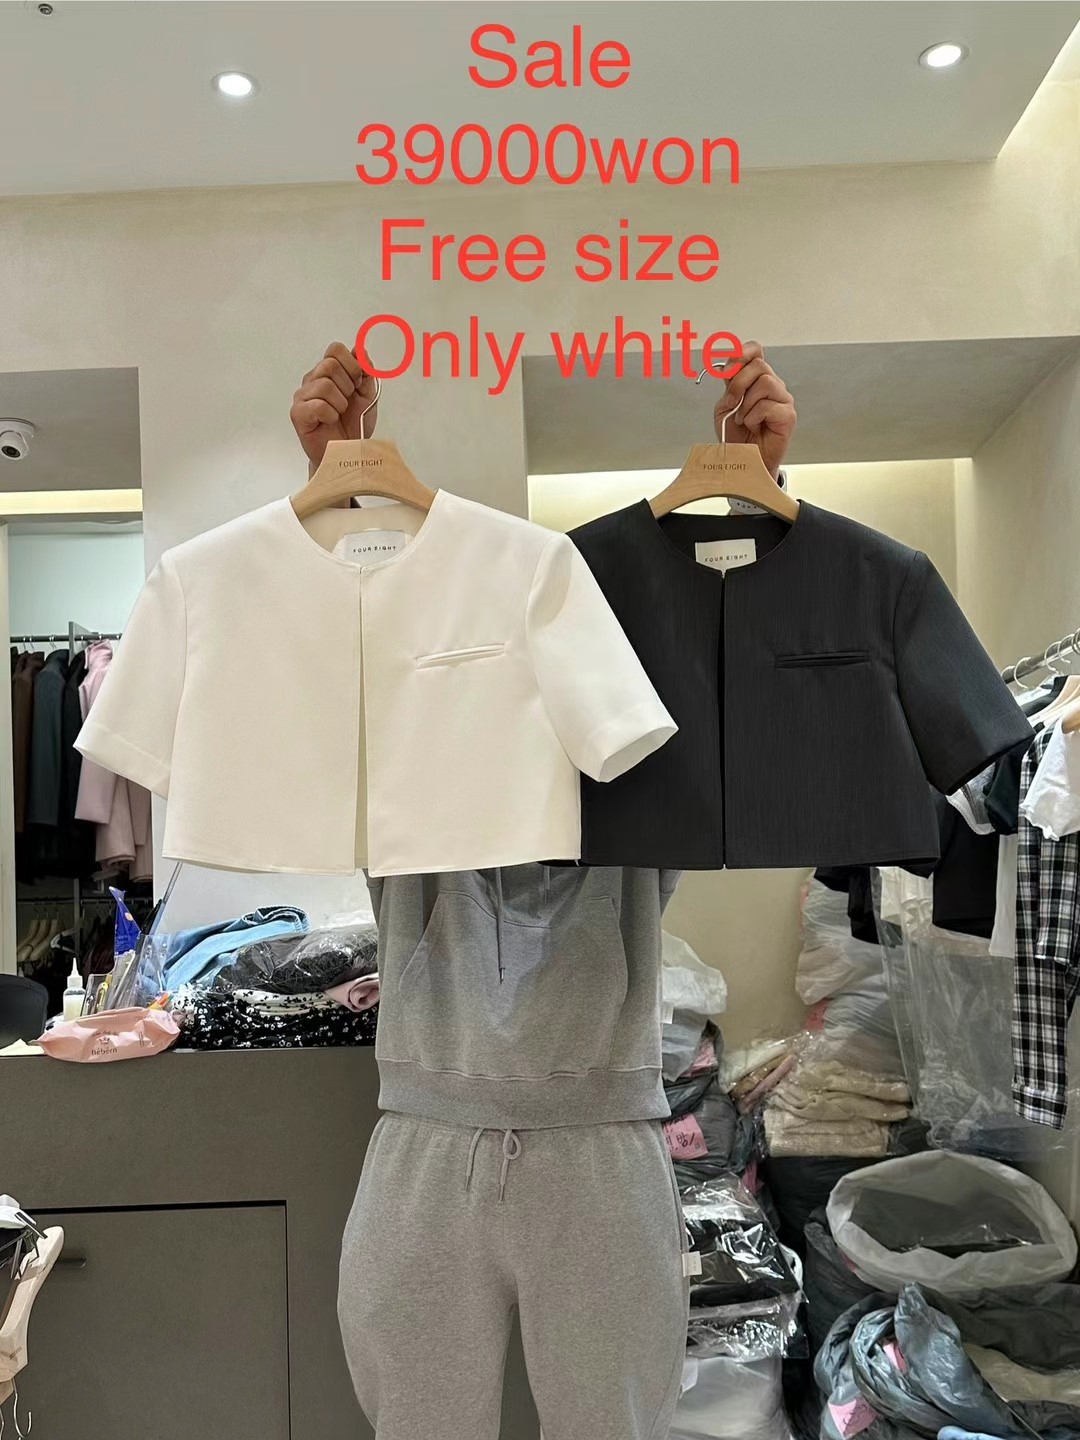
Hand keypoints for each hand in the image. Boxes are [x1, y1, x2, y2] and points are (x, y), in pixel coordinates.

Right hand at [290, 341, 377, 471]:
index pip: (335, 349)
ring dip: (340, 403)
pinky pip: (317, 405)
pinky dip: (330, 414)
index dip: (351, 364)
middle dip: (347, 385)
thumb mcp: (368, 395)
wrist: (348, 453)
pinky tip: (329, 421)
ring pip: (324, 385)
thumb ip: (365, 371)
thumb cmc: (354, 425)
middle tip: (348, 402)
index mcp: (327, 372)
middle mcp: (312, 380)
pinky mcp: (298, 414)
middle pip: (329, 364)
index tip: (357, 384)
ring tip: (339, 414)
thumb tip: (359, 349)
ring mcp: (302, 396)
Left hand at [712, 341, 795, 478]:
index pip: (755, 351)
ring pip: (765, 382)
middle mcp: (773, 385)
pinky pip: (768, 405)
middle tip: (731, 403)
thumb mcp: (725, 405)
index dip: (741, 354)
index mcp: (757, 379)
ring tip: (744, 419)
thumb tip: (727, 367)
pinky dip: (754, 416)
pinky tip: (753, 426)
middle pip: (759, 365)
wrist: (743, 459)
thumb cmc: (737, 435)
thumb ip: (729, 384)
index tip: (727, 370)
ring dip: (746, 403)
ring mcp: (783, 399)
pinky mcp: (788, 415)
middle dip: (738, 383)